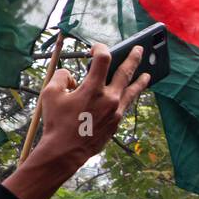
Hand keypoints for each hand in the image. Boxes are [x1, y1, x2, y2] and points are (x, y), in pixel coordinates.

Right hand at [4, 42, 150, 198]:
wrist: (65, 151)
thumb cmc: (56, 122)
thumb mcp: (50, 94)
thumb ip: (61, 77)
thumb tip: (70, 75)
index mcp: (93, 88)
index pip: (103, 59)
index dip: (100, 48)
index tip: (96, 48)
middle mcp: (109, 98)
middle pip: (125, 72)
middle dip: (133, 58)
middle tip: (140, 49)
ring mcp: (115, 112)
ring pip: (132, 91)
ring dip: (140, 81)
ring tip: (147, 75)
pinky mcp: (116, 123)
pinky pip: (126, 106)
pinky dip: (129, 97)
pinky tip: (130, 96)